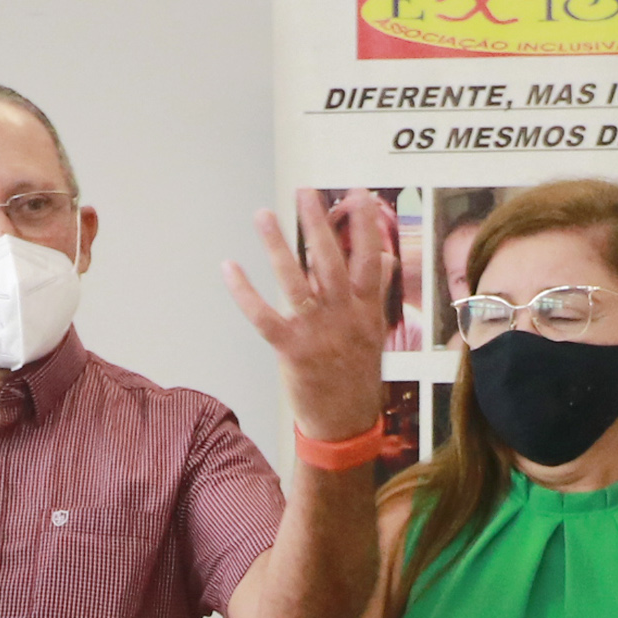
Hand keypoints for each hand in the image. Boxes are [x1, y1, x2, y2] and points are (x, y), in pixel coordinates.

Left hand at [225, 191, 399, 441]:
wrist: (346, 425)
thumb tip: (386, 259)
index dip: (364, 224)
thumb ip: (377, 291)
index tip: (358, 192)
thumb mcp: (375, 332)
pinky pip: (263, 316)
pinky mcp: (291, 351)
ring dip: (277, 246)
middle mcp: (343, 316)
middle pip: (330, 261)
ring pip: (295, 281)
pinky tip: (230, 267)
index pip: (369, 258)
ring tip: (264, 215)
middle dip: (317, 224)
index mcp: (366, 310)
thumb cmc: (358, 376)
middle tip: (305, 192)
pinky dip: (244, 292)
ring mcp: (317, 333)